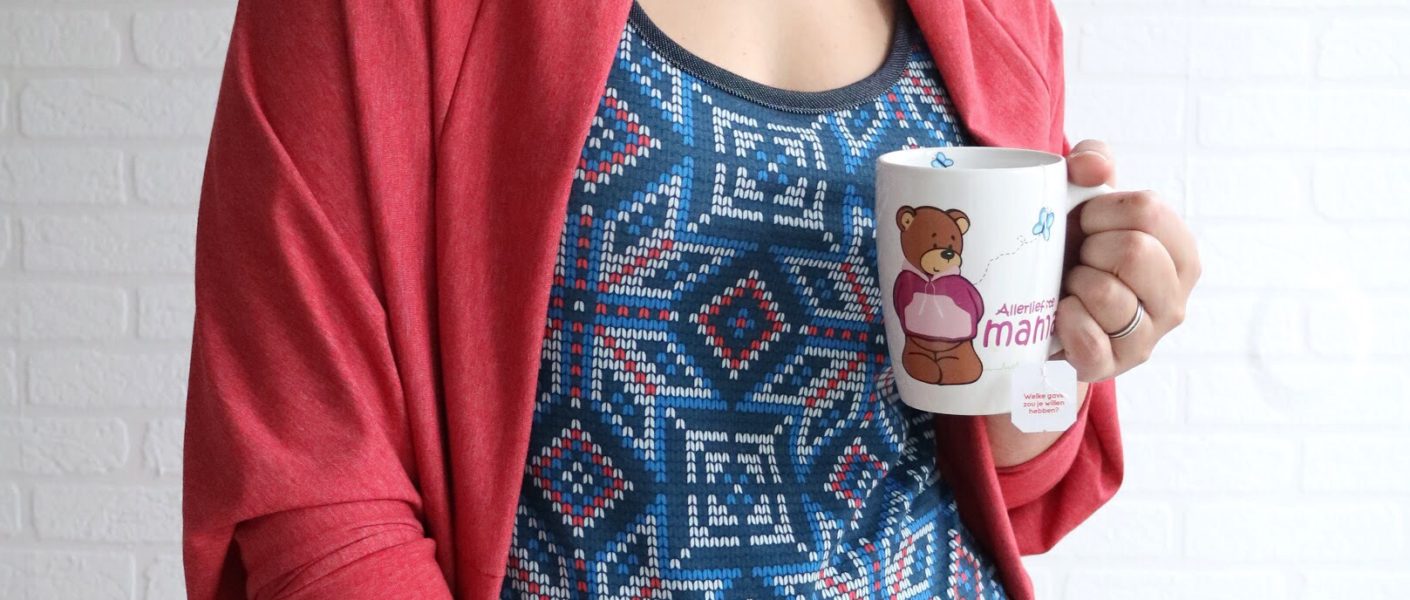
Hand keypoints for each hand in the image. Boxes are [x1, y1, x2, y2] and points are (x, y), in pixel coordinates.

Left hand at [1057, 139, 1200, 381]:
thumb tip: (1093, 166)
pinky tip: (1061, 314)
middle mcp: (1174, 299)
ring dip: (1075, 284)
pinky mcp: (1112, 368)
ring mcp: (1146, 338)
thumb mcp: (1083, 200)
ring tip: (1071, 288)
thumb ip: (1092, 162)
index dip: (1102, 210)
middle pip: (1134, 250)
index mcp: (1179, 253)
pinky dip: (1066, 322)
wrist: (1040, 316)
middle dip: (1092, 248)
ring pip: (1108, 294)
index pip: (1149, 210)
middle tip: (1080, 260)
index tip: (1086, 223)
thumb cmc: (1072, 252)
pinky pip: (1089, 340)